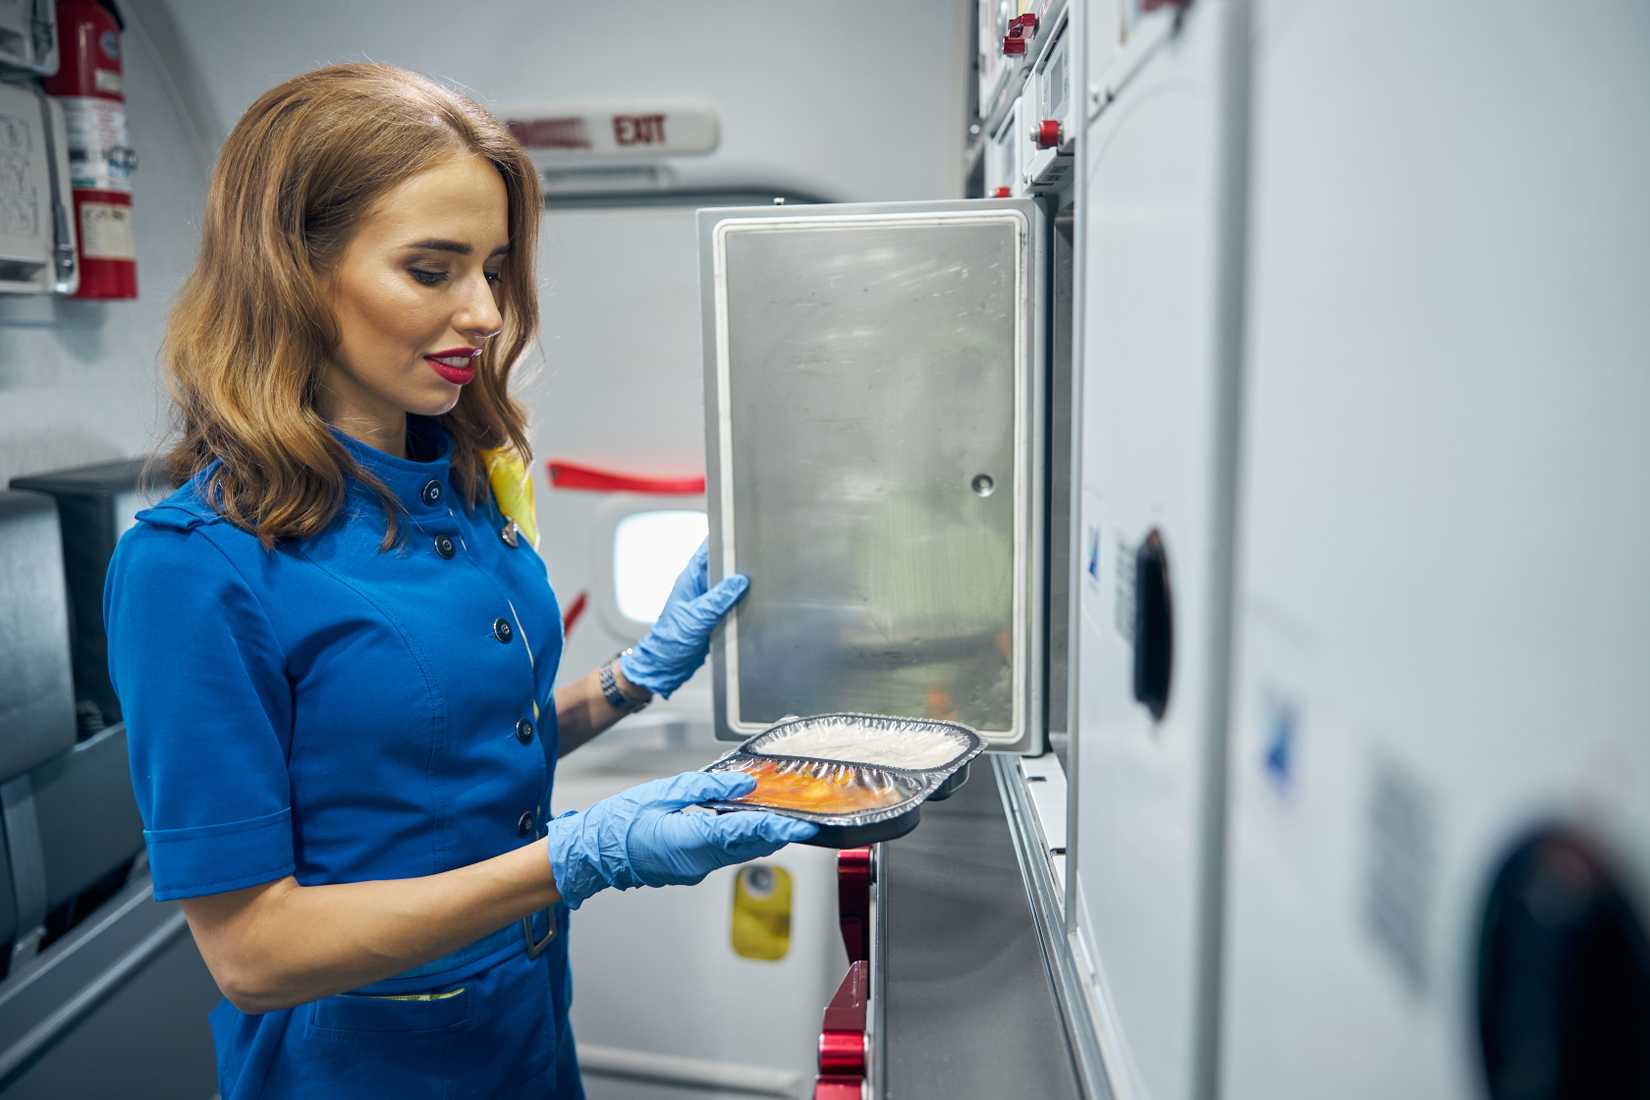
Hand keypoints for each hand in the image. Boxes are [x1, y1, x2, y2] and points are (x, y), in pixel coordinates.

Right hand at [545, 770, 816, 908]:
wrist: (591, 853)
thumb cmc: (618, 823)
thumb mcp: (664, 793)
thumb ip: (707, 787)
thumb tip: (742, 785)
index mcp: (692, 841)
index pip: (747, 834)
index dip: (780, 828)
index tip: (804, 824)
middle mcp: (698, 862)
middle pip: (750, 847)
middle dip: (778, 832)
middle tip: (800, 816)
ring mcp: (694, 870)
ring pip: (738, 853)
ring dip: (760, 836)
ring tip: (778, 815)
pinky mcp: (689, 869)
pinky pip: (723, 855)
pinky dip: (739, 840)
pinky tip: (744, 822)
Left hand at [619, 540, 746, 697]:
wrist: (665, 667)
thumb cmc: (670, 641)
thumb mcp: (697, 618)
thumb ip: (718, 599)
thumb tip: (740, 581)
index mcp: (690, 580)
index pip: (707, 549)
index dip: (724, 538)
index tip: (742, 529)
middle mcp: (699, 588)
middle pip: (722, 566)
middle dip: (739, 562)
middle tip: (758, 557)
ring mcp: (707, 602)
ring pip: (728, 586)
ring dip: (741, 585)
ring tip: (761, 579)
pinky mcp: (714, 617)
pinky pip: (731, 604)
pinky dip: (741, 604)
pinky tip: (754, 604)